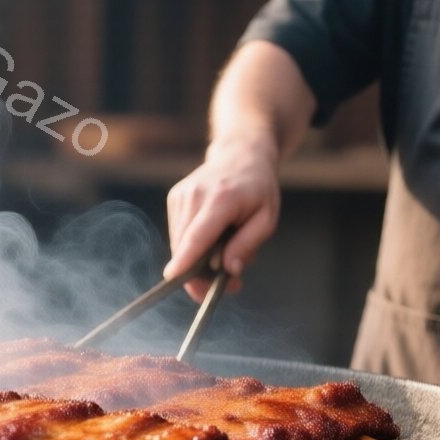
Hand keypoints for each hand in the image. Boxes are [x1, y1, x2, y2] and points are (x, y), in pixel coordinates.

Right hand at [163, 135, 281, 301]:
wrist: (240, 155)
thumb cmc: (258, 189)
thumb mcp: (266, 219)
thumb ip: (246, 245)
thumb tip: (228, 270)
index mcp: (221, 199)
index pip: (198, 235)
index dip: (185, 259)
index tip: (172, 278)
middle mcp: (195, 195)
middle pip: (185, 246)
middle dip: (201, 274)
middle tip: (231, 284)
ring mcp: (181, 195)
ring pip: (179, 244)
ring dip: (198, 260)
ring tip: (227, 255)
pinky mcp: (174, 198)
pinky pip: (178, 235)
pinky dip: (193, 245)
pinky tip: (214, 238)